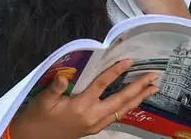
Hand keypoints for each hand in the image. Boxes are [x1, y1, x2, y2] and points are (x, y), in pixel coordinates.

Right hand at [10, 60, 157, 138]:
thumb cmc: (37, 118)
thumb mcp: (42, 101)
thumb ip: (55, 88)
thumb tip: (63, 75)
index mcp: (80, 107)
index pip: (101, 85)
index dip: (115, 72)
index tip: (129, 61)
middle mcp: (92, 116)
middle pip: (120, 100)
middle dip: (139, 88)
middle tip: (154, 77)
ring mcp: (95, 125)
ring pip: (122, 110)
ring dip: (138, 98)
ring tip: (153, 89)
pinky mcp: (94, 129)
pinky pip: (116, 117)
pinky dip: (128, 108)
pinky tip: (136, 101)